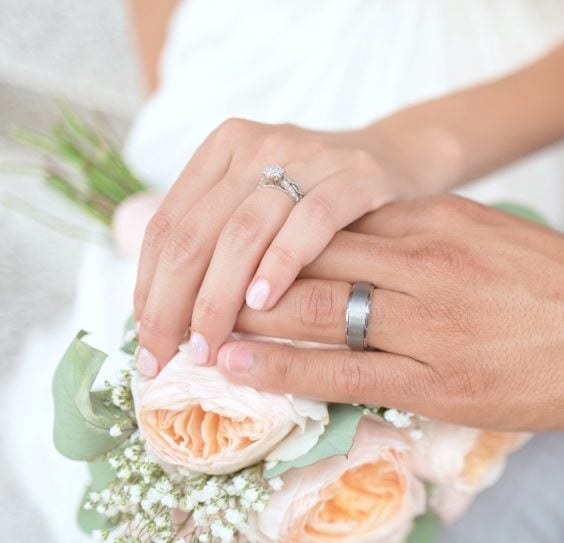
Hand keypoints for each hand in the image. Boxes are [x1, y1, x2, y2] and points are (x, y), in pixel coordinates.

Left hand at [133, 120, 419, 376]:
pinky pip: (309, 223)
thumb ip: (219, 242)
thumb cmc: (321, 202)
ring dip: (218, 298)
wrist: (399, 162)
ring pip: (242, 233)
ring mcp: (306, 157)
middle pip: (196, 234)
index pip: (168, 226)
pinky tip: (263, 303)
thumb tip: (165, 320)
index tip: (146, 342)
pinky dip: (280, 264)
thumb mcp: (263, 206)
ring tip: (208, 346)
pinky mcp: (354, 176)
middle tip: (168, 358)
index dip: (148, 289)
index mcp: (223, 150)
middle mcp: (257, 146)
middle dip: (173, 305)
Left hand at [216, 196, 563, 431]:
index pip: (335, 219)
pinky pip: (343, 372)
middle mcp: (427, 262)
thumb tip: (375, 245)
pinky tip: (238, 366)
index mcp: (441, 220)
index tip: (237, 245)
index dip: (276, 234)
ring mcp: (431, 322)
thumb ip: (434, 237)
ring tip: (196, 327)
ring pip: (316, 310)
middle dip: (246, 273)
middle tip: (193, 285)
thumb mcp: (499, 236)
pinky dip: (282, 368)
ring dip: (248, 318)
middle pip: (310, 257)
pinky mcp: (439, 380)